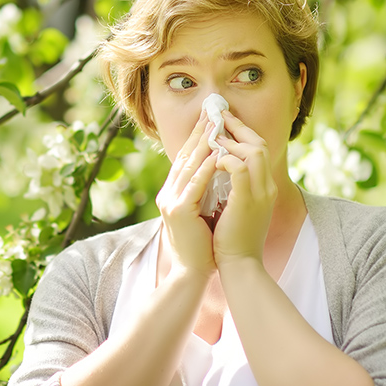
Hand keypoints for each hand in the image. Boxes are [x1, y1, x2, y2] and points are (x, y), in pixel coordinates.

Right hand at [154, 110, 218, 280]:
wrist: (192, 272)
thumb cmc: (201, 245)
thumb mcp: (201, 212)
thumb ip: (203, 192)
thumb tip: (216, 171)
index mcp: (173, 192)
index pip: (186, 158)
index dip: (197, 137)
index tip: (210, 118)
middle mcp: (168, 193)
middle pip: (185, 157)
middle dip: (199, 133)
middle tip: (212, 112)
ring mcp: (171, 202)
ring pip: (189, 166)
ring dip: (203, 144)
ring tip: (214, 126)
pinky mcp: (179, 212)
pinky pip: (194, 185)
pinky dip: (204, 168)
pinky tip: (214, 154)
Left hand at [211, 110, 279, 266]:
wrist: (239, 266)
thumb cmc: (231, 240)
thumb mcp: (235, 208)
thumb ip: (232, 187)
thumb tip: (217, 168)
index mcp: (264, 188)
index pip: (258, 149)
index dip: (241, 132)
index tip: (223, 120)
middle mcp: (267, 187)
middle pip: (259, 144)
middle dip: (237, 127)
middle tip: (217, 116)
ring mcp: (260, 194)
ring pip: (254, 151)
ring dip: (231, 141)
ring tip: (212, 135)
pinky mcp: (248, 201)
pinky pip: (241, 169)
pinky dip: (227, 159)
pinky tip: (214, 160)